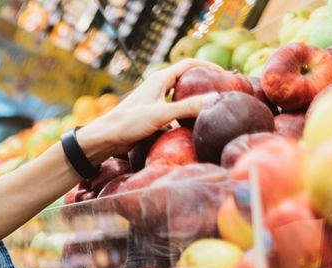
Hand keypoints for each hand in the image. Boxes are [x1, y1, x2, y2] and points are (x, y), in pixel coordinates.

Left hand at [78, 59, 221, 161]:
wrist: (105, 139)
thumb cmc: (128, 123)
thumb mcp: (160, 114)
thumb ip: (187, 107)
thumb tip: (215, 99)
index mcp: (160, 80)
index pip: (189, 65)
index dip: (208, 66)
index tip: (226, 75)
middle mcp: (158, 87)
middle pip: (186, 79)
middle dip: (204, 83)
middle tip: (223, 91)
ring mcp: (154, 101)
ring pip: (180, 96)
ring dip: (194, 100)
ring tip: (212, 107)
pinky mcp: (152, 115)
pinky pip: (173, 110)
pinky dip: (184, 114)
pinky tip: (193, 125)